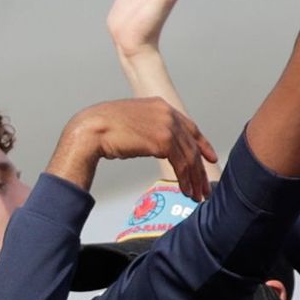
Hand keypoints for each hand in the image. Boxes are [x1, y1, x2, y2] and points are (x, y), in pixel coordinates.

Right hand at [56, 97, 217, 200]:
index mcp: (159, 105)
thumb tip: (148, 142)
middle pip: (192, 144)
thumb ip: (145, 127)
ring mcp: (166, 126)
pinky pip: (181, 164)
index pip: (189, 126)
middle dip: (200, 168)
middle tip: (205, 185)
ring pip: (189, 156)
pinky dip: (186, 180)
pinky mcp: (163, 141)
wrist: (91, 129)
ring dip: (195, 179)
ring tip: (197, 194)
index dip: (201, 143)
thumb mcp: (129, 120)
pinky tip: (186, 190)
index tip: (209, 157)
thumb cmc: (100, 127)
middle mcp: (167, 113)